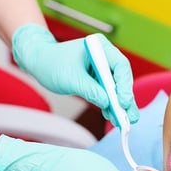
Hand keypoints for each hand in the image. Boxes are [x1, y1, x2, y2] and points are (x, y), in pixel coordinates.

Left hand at [11, 24, 138, 123]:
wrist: (40, 62)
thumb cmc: (52, 63)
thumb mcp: (71, 79)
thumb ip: (90, 90)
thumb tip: (107, 103)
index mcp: (100, 47)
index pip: (120, 66)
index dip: (124, 85)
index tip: (123, 102)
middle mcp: (106, 57)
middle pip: (122, 79)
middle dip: (126, 100)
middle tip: (130, 117)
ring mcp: (104, 69)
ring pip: (118, 89)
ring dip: (120, 107)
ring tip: (123, 122)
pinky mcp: (100, 80)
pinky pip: (109, 94)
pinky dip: (110, 106)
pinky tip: (112, 117)